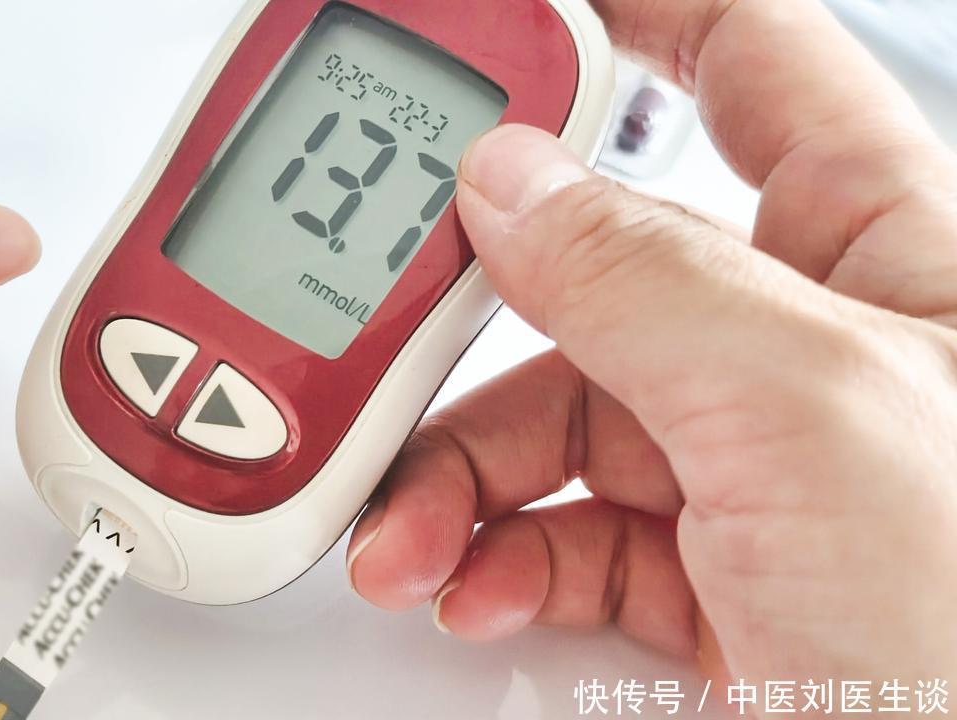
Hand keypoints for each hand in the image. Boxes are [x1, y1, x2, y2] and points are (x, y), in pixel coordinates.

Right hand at [347, 0, 956, 695]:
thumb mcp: (811, 416)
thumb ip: (645, 282)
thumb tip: (508, 187)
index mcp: (885, 249)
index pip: (747, 60)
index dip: (631, 14)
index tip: (511, 15)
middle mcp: (807, 345)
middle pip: (595, 261)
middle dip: (477, 301)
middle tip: (393, 312)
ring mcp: (747, 465)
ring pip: (555, 412)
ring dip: (457, 469)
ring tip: (410, 532)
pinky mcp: (704, 574)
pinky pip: (561, 527)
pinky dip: (493, 553)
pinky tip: (469, 580)